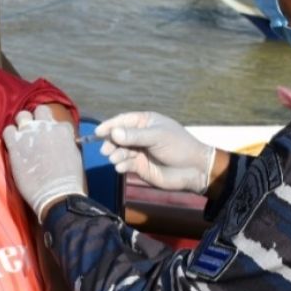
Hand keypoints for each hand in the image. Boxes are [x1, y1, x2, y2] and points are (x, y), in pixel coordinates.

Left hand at [2, 105, 85, 219]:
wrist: (56, 193)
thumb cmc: (68, 179)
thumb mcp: (74, 155)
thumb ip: (66, 142)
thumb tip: (60, 141)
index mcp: (63, 130)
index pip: (57, 120)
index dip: (52, 128)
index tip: (50, 137)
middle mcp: (46, 127)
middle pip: (40, 110)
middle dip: (37, 118)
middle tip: (34, 131)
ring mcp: (29, 134)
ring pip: (22, 115)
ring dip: (22, 124)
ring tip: (22, 136)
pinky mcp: (15, 144)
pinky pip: (8, 130)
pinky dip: (10, 136)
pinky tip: (13, 145)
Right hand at [95, 111, 215, 193]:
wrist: (192, 169)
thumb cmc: (178, 146)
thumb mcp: (157, 137)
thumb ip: (135, 136)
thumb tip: (113, 132)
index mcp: (146, 122)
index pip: (123, 121)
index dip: (110, 126)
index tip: (98, 132)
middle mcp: (141, 136)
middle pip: (118, 137)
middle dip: (111, 143)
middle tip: (106, 150)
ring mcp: (140, 151)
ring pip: (120, 151)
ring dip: (116, 155)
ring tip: (116, 159)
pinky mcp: (140, 167)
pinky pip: (126, 164)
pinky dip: (121, 165)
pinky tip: (121, 168)